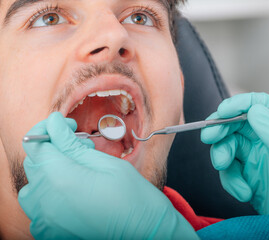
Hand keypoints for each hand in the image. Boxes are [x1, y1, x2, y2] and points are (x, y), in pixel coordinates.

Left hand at [19, 112, 197, 239]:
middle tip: (82, 146)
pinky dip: (50, 192)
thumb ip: (73, 144)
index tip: (67, 126)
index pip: (36, 143)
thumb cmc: (134, 197)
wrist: (145, 231)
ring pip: (34, 183)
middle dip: (55, 147)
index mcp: (62, 179)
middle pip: (35, 162)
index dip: (51, 127)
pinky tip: (73, 189)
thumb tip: (54, 124)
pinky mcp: (50, 231)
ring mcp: (46, 220)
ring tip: (77, 169)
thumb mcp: (106, 163)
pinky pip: (38, 206)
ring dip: (51, 170)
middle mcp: (47, 201)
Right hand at [201, 93, 268, 238]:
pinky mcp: (249, 177)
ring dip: (222, 156)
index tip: (222, 112)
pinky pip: (230, 171)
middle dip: (221, 128)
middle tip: (209, 138)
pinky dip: (230, 181)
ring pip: (229, 146)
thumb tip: (255, 111)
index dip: (240, 104)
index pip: (262, 106)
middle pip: (239, 124)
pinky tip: (244, 194)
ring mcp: (259, 160)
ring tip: (225, 170)